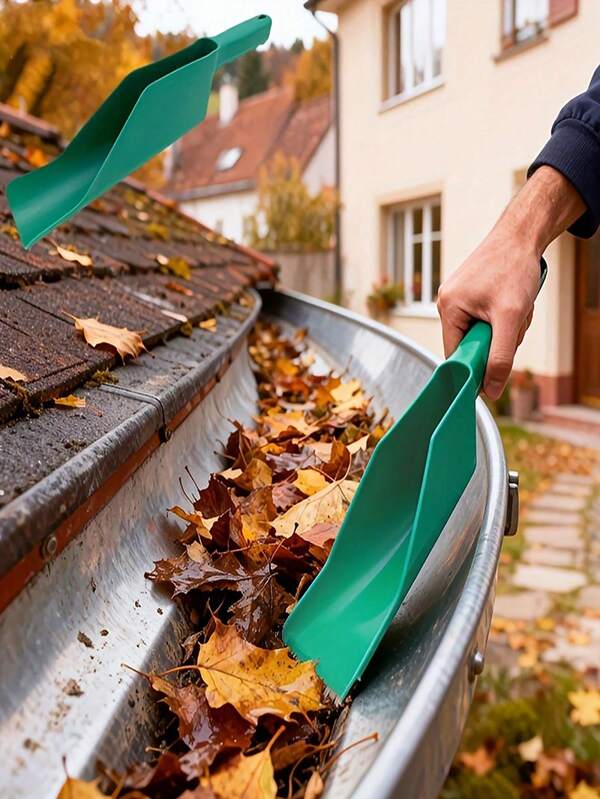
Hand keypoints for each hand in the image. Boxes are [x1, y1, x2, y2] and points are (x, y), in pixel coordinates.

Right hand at [437, 230, 539, 398]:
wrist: (522, 234)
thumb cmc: (514, 269)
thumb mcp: (510, 318)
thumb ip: (499, 357)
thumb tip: (491, 390)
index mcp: (447, 308)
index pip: (454, 355)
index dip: (476, 366)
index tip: (497, 367)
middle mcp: (448, 302)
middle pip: (471, 343)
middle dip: (498, 339)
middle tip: (515, 321)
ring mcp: (459, 296)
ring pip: (483, 331)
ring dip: (506, 327)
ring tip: (517, 305)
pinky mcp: (472, 291)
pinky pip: (487, 317)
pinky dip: (505, 315)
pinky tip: (514, 300)